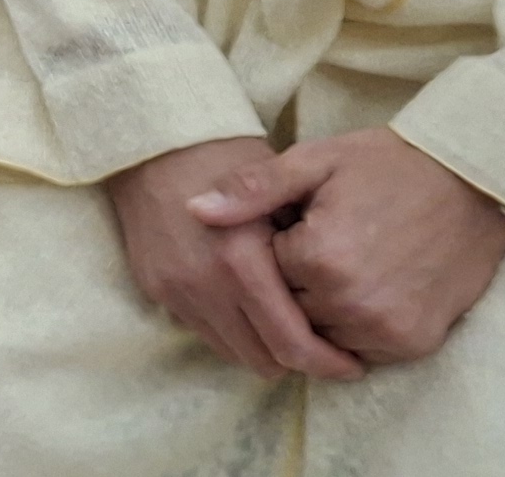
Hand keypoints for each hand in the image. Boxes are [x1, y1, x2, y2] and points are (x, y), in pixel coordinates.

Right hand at [104, 136, 365, 381]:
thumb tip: (341, 301)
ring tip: (287, 330)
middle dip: (299, 361)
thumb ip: (307, 250)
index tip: (352, 365)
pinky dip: (231, 330)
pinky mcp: (156, 291)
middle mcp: (205, 286)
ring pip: (233, 354)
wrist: (153, 140)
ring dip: (263, 348)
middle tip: (326, 351)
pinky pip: (204, 332)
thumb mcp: (282, 187)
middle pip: (264, 361)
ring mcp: (176, 292)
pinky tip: (248, 307)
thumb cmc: (229, 154)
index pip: (291, 344)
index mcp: (242, 261)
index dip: (328, 363)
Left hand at [189, 127, 504, 366]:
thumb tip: (194, 211)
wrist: (473, 184)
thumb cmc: (389, 165)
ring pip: (321, 334)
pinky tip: (369, 284)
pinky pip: (359, 349)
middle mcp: (350, 302)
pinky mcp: (413, 342)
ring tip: (349, 258)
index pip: (263, 272)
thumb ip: (253, 190)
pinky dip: (354, 326)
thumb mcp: (317, 160)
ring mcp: (385, 329)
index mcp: (319, 257)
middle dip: (295, 279)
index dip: (278, 243)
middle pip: (288, 308)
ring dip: (322, 306)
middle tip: (327, 238)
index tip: (303, 219)